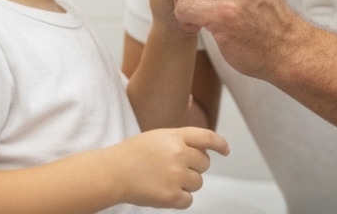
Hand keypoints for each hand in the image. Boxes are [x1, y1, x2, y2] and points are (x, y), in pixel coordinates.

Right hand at [107, 126, 228, 208]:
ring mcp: (176, 175)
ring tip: (165, 180)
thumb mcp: (158, 136)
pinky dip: (179, 199)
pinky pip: (188, 200)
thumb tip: (203, 150)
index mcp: (176, 136)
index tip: (225, 151)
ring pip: (198, 183)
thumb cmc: (131, 155)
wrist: (111, 173)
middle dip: (194, 168)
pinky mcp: (171, 195)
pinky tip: (164, 192)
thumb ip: (180, 140)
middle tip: (173, 169)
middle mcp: (179, 153)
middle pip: (204, 164)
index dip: (220, 144)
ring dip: (186, 184)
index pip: (208, 137)